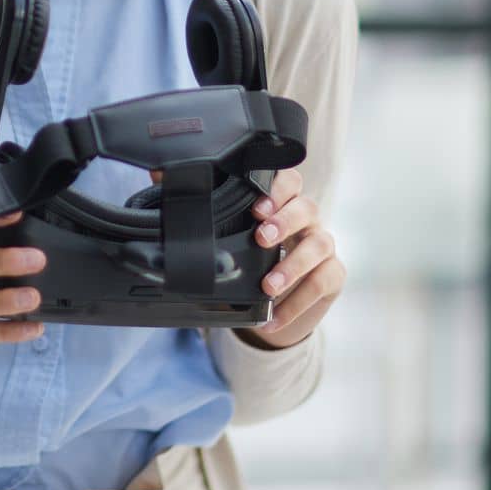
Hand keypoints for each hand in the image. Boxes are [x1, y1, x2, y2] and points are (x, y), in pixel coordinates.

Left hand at [148, 167, 344, 349]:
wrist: (273, 306)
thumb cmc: (248, 259)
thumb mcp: (225, 233)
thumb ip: (198, 202)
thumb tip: (158, 171)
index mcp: (281, 202)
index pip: (288, 181)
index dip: (276, 188)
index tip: (255, 205)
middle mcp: (306, 219)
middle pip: (306, 207)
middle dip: (284, 221)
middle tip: (260, 238)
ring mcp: (323, 245)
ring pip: (319, 244)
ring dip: (292, 265)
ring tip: (267, 287)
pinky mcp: (332, 275)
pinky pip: (322, 283)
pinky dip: (297, 303)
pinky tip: (274, 318)